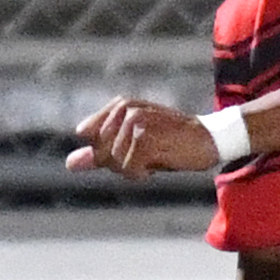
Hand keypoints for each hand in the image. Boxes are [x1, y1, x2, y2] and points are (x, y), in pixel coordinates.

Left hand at [68, 96, 221, 179]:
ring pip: (114, 163)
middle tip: (148, 153)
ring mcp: (134, 122)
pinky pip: (128, 170)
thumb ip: (100, 153)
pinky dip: (141, 174)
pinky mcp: (144, 138)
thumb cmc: (171, 141)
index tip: (132, 146)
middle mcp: (125, 108)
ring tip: (156, 155)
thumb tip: (70, 164)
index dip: (108, 151)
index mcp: (120, 105)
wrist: (209, 138)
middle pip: (100, 152)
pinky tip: (159, 163)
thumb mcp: (132, 145)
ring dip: (134, 169)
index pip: (89, 136)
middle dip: (120, 162)